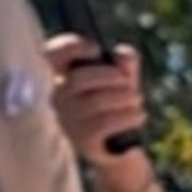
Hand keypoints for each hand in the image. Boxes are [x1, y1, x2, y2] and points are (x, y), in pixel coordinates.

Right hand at [44, 36, 147, 173]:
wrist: (121, 145)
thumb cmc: (118, 104)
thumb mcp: (124, 79)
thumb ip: (125, 62)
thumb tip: (123, 56)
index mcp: (66, 76)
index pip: (53, 54)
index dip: (71, 46)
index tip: (96, 49)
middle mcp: (60, 97)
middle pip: (78, 78)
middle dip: (111, 77)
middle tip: (129, 84)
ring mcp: (68, 120)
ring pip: (96, 101)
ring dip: (125, 98)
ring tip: (137, 101)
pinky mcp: (82, 139)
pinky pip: (105, 122)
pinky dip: (128, 116)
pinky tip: (139, 115)